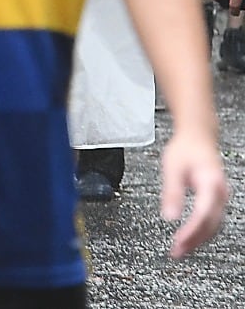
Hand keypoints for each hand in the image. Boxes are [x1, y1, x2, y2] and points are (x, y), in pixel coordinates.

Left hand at [159, 129, 228, 257]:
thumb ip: (171, 192)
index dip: (192, 231)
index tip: (178, 242)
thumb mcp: (172, 168)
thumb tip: (168, 217)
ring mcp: (220, 197)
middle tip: (177, 252)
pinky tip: (188, 237)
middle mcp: (220, 193)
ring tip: (180, 249)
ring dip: (198, 238)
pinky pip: (211, 219)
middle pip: (210, 224)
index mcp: (211, 183)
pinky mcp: (215, 199)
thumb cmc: (185, 149)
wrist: (198, 137)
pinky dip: (200, 230)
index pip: (204, 214)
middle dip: (194, 240)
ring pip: (213, 225)